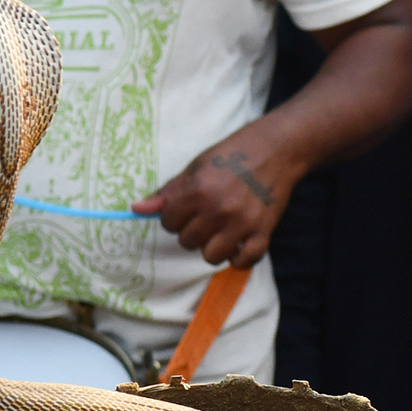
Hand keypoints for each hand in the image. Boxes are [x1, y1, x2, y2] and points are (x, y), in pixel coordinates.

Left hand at [131, 121, 299, 268]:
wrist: (276, 148)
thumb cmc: (230, 156)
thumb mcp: (194, 168)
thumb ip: (166, 193)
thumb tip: (136, 209)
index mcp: (197, 190)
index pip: (168, 223)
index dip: (175, 216)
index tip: (187, 208)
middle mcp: (218, 209)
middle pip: (187, 242)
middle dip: (192, 231)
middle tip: (206, 216)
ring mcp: (242, 223)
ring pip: (211, 257)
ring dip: (212, 247)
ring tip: (220, 231)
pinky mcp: (263, 232)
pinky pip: (243, 262)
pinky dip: (239, 257)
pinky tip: (238, 242)